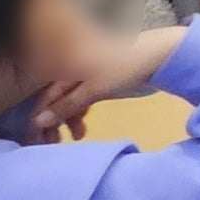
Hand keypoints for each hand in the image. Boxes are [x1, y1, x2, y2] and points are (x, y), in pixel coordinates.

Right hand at [31, 23, 189, 139]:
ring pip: (71, 100)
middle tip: (54, 144)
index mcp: (68, 65)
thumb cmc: (126, 68)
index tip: (36, 141)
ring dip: (69, 120)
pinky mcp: (104, 80)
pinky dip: (82, 113)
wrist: (164, 54)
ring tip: (77, 138)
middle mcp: (74, 68)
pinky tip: (83, 128)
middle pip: (56, 99)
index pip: (46, 96)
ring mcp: (89, 73)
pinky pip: (84, 99)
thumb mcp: (95, 88)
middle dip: (53, 122)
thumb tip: (37, 121)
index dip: (39, 119)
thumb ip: (67, 105)